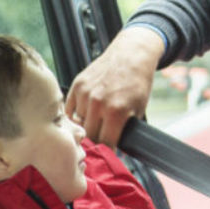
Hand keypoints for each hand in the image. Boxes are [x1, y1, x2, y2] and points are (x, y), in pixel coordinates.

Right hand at [65, 26, 164, 145]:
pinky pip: (70, 110)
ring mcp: (85, 93)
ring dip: (86, 125)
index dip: (107, 151)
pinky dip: (76, 114)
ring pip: (79, 123)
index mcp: (116, 112)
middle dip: (96, 140)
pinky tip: (86, 112)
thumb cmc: (137, 83)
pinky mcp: (77, 85)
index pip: (104, 144)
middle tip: (101, 138)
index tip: (108, 153)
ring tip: (96, 120)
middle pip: (89, 136)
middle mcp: (98, 103)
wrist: (131, 55)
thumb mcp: (138, 110)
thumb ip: (124, 130)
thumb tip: (114, 149)